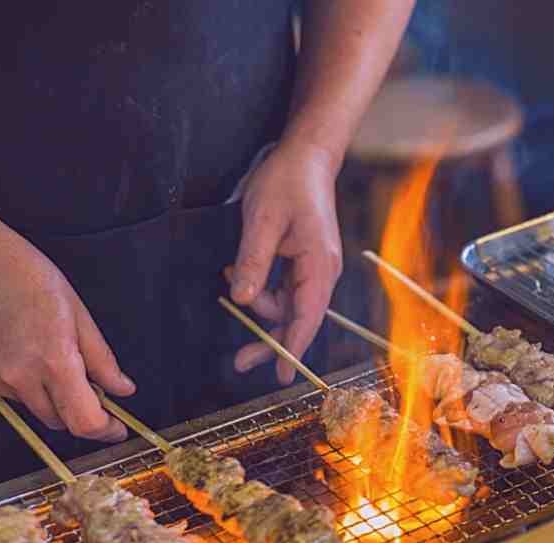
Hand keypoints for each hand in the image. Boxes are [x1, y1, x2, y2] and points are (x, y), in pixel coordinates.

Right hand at [0, 209, 133, 440]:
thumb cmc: (31, 279)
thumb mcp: (81, 316)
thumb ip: (104, 361)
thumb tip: (122, 389)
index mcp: (54, 361)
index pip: (85, 421)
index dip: (106, 431)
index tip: (118, 428)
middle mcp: (22, 377)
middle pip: (64, 422)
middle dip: (86, 414)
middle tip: (98, 392)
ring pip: (41, 413)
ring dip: (59, 402)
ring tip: (62, 365)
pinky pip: (18, 400)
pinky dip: (34, 390)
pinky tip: (35, 360)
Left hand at [228, 138, 342, 383]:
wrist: (305, 156)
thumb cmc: (287, 182)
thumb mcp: (263, 220)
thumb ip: (255, 262)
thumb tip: (245, 301)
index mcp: (320, 263)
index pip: (307, 315)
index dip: (294, 347)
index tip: (283, 375)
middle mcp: (323, 271)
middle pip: (299, 318)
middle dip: (271, 340)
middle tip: (239, 361)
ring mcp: (315, 267)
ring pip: (289, 305)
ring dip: (260, 306)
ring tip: (230, 277)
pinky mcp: (305, 262)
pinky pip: (285, 289)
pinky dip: (263, 289)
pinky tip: (240, 273)